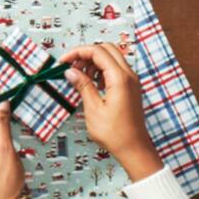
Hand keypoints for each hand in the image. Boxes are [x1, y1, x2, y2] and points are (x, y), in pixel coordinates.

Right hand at [61, 43, 163, 181]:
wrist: (134, 149)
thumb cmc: (116, 134)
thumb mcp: (93, 109)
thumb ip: (83, 86)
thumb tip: (71, 71)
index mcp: (120, 78)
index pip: (97, 52)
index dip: (78, 52)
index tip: (64, 61)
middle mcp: (129, 75)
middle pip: (106, 49)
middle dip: (86, 53)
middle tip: (72, 66)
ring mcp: (132, 80)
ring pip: (112, 57)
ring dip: (94, 61)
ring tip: (80, 76)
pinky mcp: (131, 87)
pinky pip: (116, 69)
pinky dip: (102, 70)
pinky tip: (92, 84)